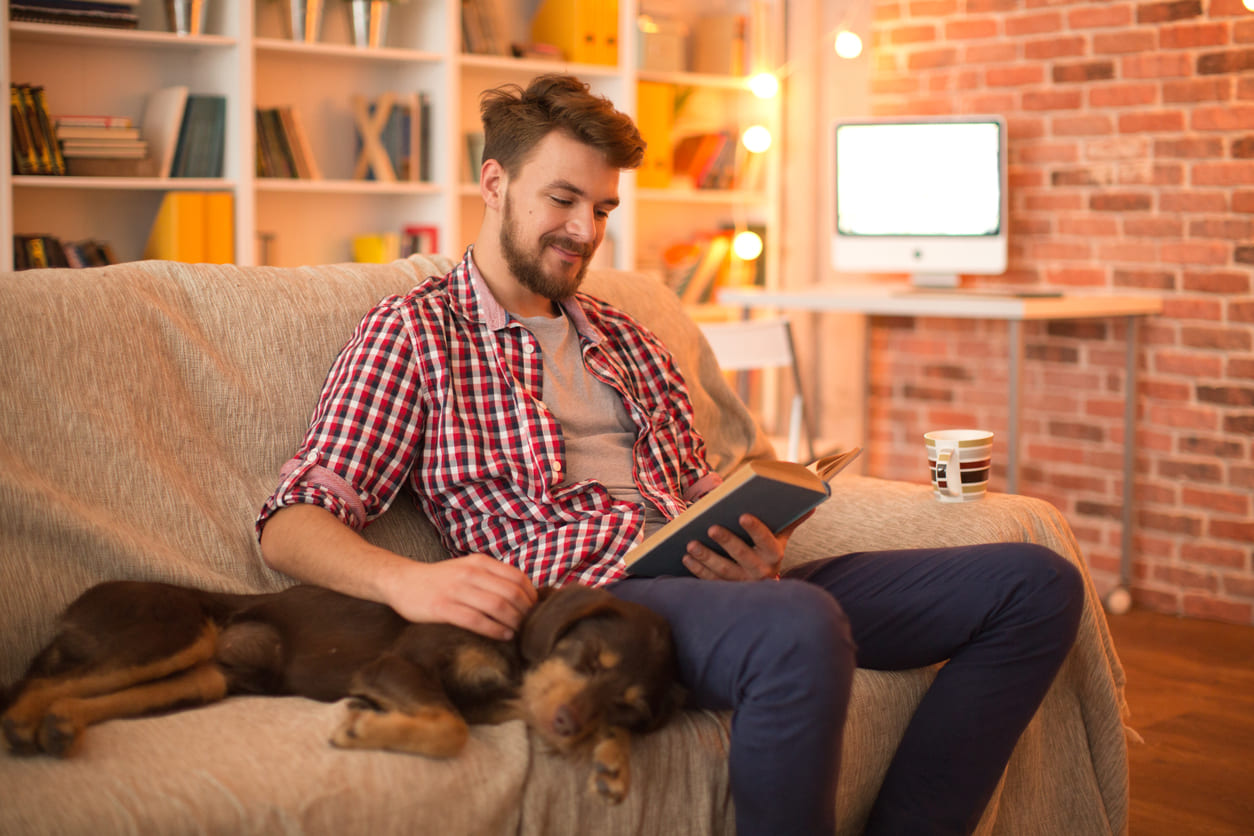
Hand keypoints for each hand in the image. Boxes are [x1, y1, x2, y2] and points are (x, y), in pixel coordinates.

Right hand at [387, 554, 536, 640]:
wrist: (403, 581)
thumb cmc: (440, 580)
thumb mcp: (468, 569)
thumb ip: (491, 577)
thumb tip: (524, 596)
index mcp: (480, 563)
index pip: (517, 578)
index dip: (531, 596)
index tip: (536, 611)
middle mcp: (471, 573)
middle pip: (511, 593)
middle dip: (526, 612)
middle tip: (531, 626)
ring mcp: (457, 590)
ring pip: (497, 606)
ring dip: (514, 622)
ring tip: (519, 632)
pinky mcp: (443, 608)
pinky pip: (476, 620)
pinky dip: (495, 630)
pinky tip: (503, 636)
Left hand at [680, 511, 812, 581]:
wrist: (765, 590)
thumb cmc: (768, 553)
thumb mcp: (780, 539)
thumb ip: (791, 521)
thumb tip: (812, 503)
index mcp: (774, 554)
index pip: (766, 541)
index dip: (755, 529)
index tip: (743, 515)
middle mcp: (761, 571)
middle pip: (742, 556)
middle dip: (726, 541)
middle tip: (711, 528)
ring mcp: (743, 583)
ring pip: (723, 571)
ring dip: (706, 557)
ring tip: (691, 544)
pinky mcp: (727, 591)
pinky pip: (711, 581)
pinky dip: (698, 570)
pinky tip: (687, 557)